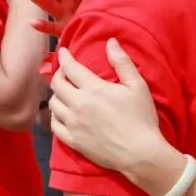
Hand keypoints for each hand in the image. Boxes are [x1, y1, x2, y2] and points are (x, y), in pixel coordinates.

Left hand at [50, 42, 161, 172]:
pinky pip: (54, 125)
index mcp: (93, 89)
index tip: (63, 51)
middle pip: (57, 84)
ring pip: (53, 103)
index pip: (70, 67)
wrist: (140, 153)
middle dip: (59, 74)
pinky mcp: (72, 141)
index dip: (64, 57)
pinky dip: (55, 116)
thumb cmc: (142, 118)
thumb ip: (122, 62)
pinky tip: (62, 113)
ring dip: (57, 94)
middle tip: (65, 72)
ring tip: (65, 92)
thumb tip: (111, 42)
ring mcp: (73, 124)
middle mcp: (78, 104)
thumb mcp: (138, 86)